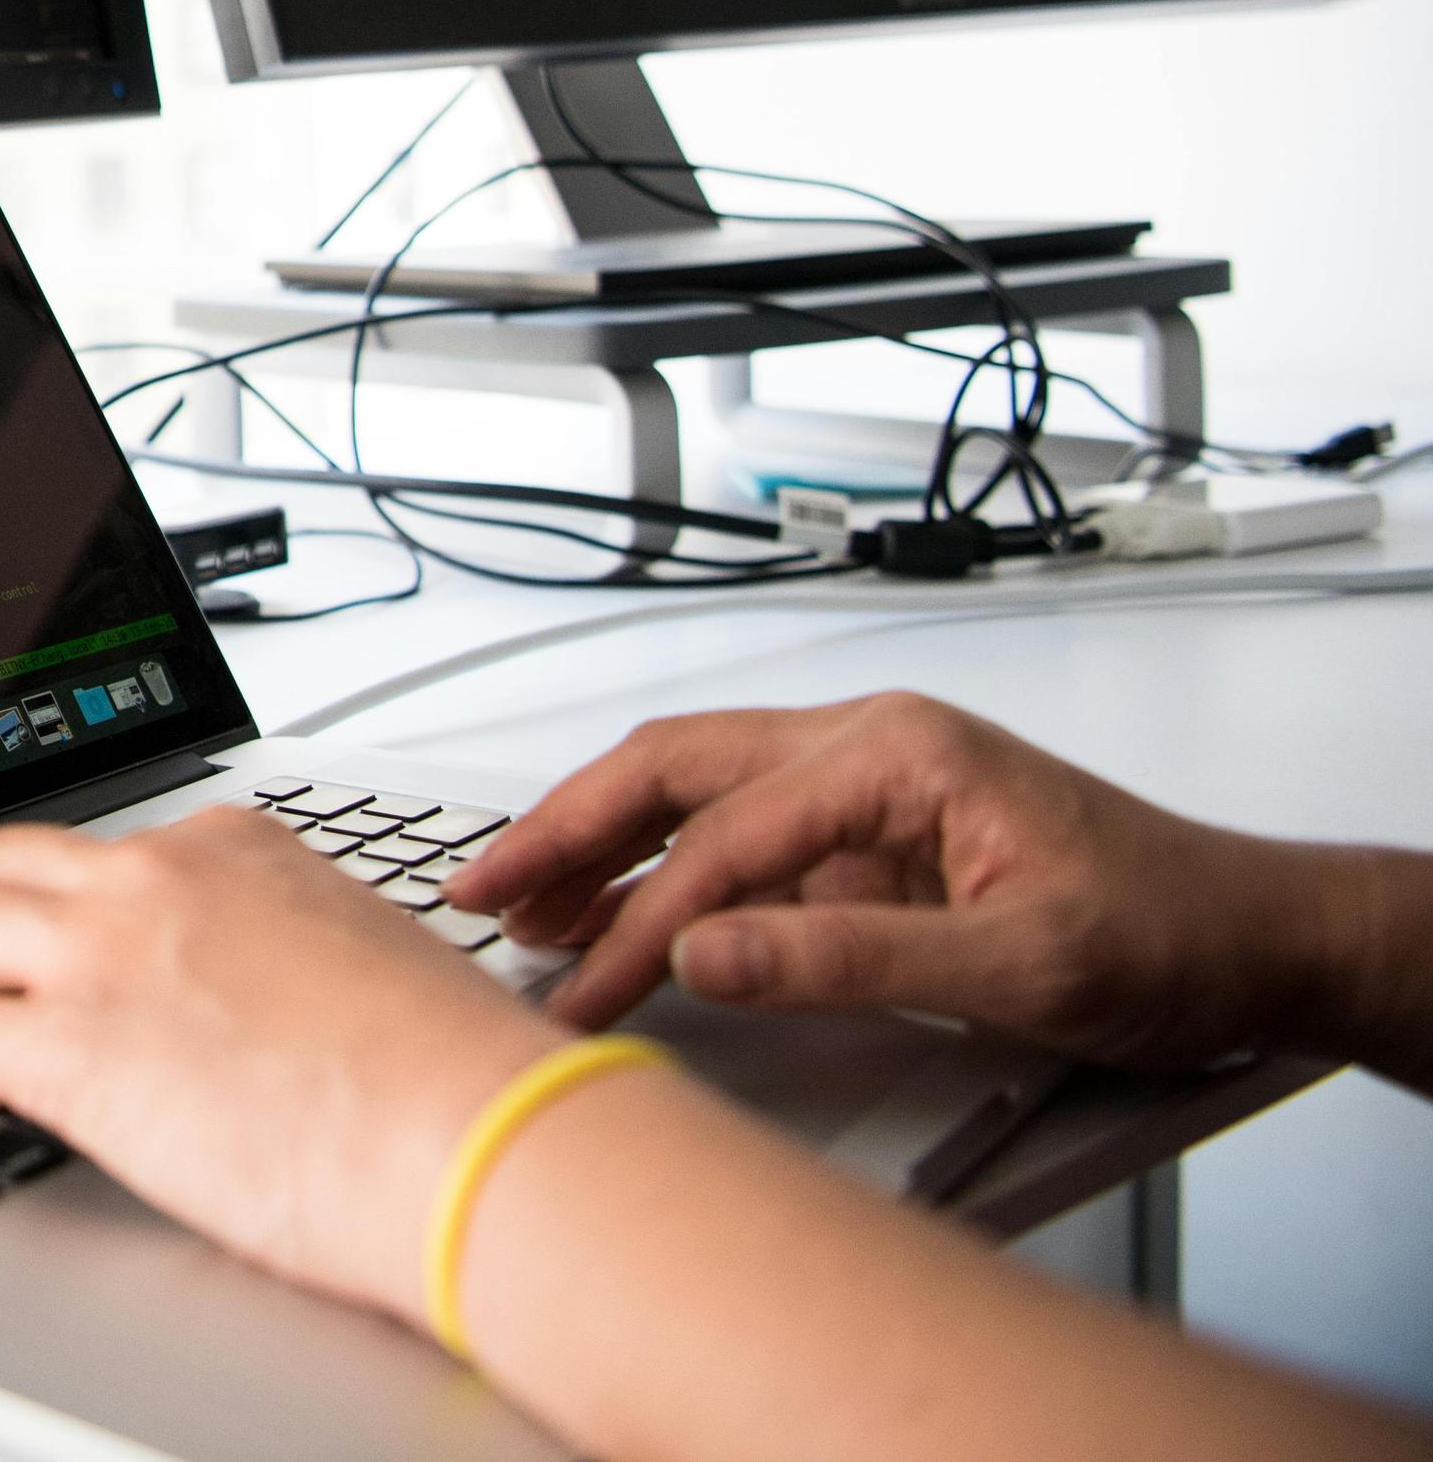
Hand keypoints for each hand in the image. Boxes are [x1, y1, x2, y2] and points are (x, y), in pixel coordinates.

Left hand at [0, 806, 558, 1323]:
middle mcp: (156, 879)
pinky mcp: (70, 1054)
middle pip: (2, 864)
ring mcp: (104, 957)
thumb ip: (293, 950)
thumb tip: (275, 996)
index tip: (59, 941)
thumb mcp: (366, 958)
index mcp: (233, 849)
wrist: (477, 1136)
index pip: (109, 849)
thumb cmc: (455, 1074)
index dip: (69, 905)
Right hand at [443, 693, 1348, 1065]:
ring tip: (517, 903)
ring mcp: (861, 793)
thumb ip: (852, 958)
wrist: (1260, 942)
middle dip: (565, 827)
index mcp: (896, 752)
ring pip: (689, 794)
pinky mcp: (865, 845)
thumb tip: (710, 954)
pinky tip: (612, 919)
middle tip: (480, 890)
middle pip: (672, 769)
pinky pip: (733, 845)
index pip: (726, 837)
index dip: (640, 920)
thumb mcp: (1020, 963)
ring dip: (598, 845)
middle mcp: (866, 749)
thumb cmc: (1170, 931)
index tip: (583, 991)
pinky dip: (658, 879)